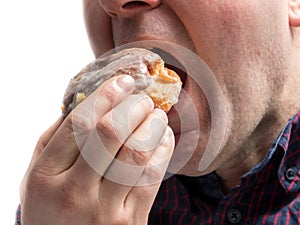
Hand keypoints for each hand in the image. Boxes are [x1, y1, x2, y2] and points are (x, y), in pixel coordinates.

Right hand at [20, 75, 174, 224]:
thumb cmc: (52, 208)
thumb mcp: (37, 176)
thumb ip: (55, 139)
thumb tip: (88, 102)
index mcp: (45, 177)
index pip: (79, 124)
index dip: (106, 95)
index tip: (124, 82)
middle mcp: (74, 194)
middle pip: (110, 132)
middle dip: (133, 106)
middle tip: (143, 98)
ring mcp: (106, 210)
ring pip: (137, 152)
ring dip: (153, 124)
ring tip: (156, 114)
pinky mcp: (133, 221)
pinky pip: (154, 176)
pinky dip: (164, 147)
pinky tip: (163, 136)